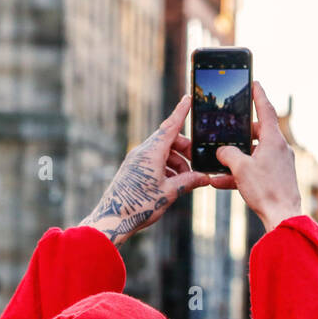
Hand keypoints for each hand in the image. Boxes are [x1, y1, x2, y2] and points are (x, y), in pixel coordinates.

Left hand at [79, 95, 209, 245]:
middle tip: (197, 166)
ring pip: (163, 152)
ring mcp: (136, 160)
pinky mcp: (133, 169)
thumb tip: (204, 178)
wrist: (113, 219)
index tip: (187, 99)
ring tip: (186, 181)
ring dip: (177, 163)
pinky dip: (167, 168)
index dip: (180, 113)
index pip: (170, 127)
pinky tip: (173, 184)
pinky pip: (154, 161)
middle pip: (169, 141)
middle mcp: (142, 152)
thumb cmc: (140, 205)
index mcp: (152, 153)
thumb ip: (188, 182)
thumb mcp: (169, 193)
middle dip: (185, 151)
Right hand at [212, 81, 302, 231]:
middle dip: (240, 134)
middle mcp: (280, 149)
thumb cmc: (265, 190)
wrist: (282, 217)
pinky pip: (256, 170)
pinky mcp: (277, 178)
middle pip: (258, 133)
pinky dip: (241, 173)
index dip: (258, 95)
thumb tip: (222, 152)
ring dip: (237, 158)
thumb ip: (227, 154)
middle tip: (227, 134)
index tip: (254, 82)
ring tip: (219, 163)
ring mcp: (280, 164)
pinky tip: (221, 181)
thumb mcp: (240, 168)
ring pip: (255, 153)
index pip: (266, 109)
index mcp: (274, 140)